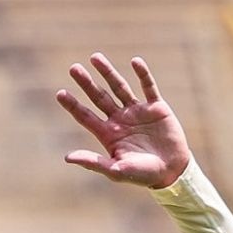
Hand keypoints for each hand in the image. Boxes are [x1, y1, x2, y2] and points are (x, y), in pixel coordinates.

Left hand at [59, 53, 190, 188]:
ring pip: (119, 87)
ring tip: (94, 57)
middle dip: (87, 83)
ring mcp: (137, 112)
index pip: (86, 116)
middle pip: (99, 97)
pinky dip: (143, 74)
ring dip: (108, 73)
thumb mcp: (116, 170)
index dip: (73, 105)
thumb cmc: (142, 175)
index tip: (60, 93)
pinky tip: (135, 62)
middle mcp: (120, 120)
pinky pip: (148, 87)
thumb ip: (94, 162)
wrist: (172, 172)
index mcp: (109, 134)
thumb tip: (67, 157)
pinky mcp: (156, 108)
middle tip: (73, 68)